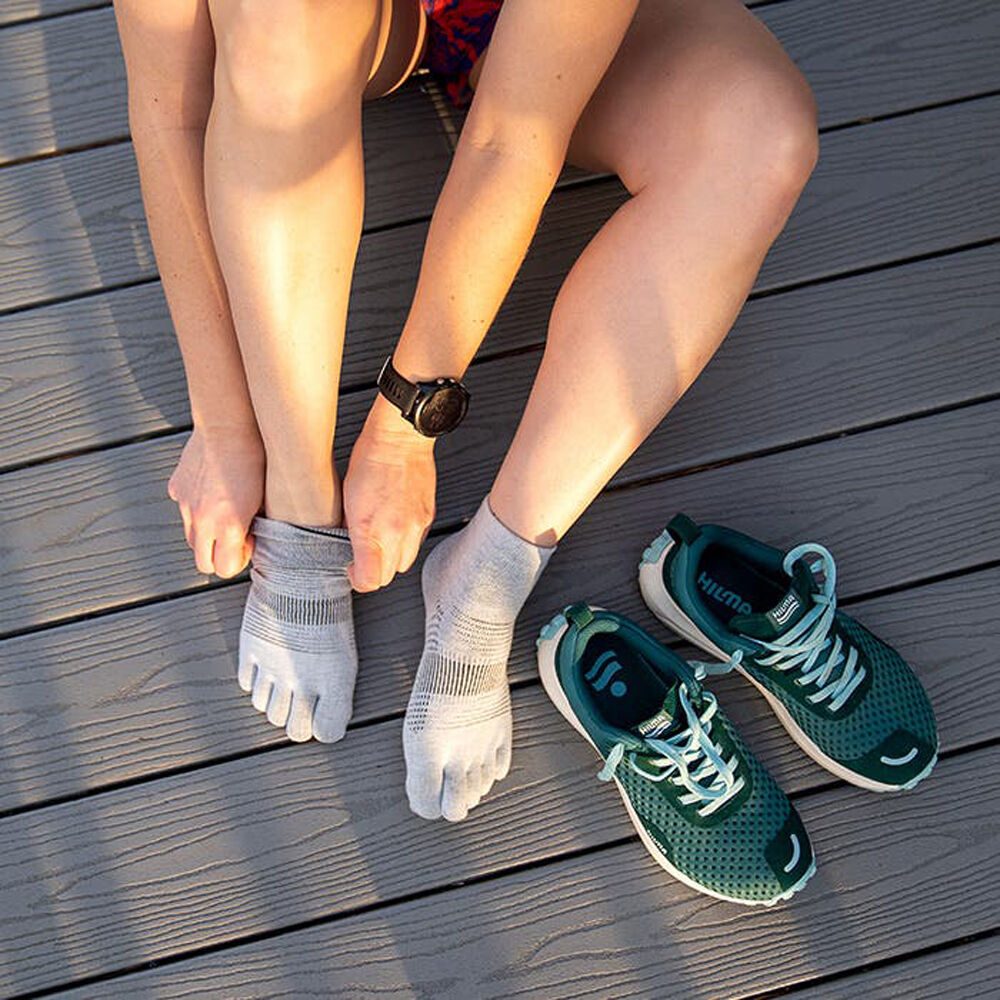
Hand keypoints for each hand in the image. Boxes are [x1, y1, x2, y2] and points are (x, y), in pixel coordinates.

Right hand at [167, 423, 264, 577]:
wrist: (229, 426)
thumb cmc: (256, 459)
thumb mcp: (264, 500)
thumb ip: (254, 527)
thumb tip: (251, 541)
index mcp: (229, 527)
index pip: (224, 571)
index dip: (239, 561)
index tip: (249, 543)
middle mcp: (203, 521)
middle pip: (203, 564)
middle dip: (219, 556)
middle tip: (236, 537)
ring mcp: (186, 506)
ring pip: (191, 538)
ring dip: (207, 534)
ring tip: (225, 512)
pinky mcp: (177, 489)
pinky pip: (184, 509)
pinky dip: (195, 507)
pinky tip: (212, 490)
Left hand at [343, 395, 436, 591]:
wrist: (400, 438)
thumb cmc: (370, 460)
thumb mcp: (347, 498)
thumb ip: (352, 529)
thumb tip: (352, 547)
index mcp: (372, 530)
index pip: (370, 580)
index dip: (357, 580)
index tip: (351, 569)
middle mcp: (397, 533)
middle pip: (388, 576)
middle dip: (375, 571)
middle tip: (363, 556)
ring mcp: (416, 526)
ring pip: (405, 562)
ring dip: (391, 558)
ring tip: (380, 539)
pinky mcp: (427, 517)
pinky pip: (416, 543)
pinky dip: (405, 541)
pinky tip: (395, 524)